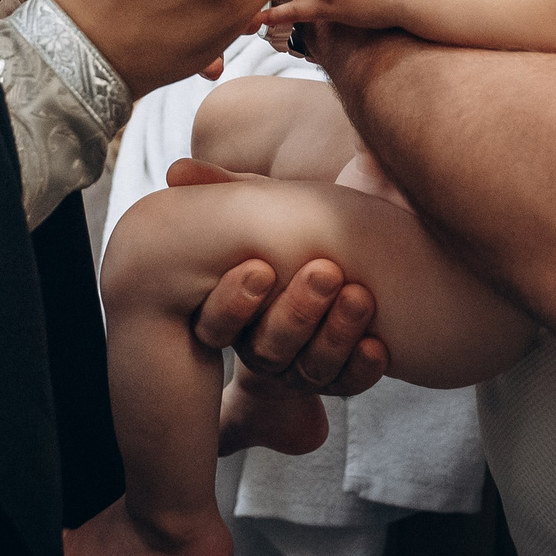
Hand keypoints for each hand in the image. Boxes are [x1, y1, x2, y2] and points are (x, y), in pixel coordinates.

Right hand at [175, 163, 388, 394]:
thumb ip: (226, 191)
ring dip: (335, 334)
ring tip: (359, 296)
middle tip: (325, 271)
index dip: (234, 303)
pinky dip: (363, 367)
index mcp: (229, 313)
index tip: (261, 268)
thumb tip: (177, 172)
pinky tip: (378, 344)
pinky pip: (348, 383)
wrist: (348, 263)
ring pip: (310, 368)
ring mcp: (301, 367)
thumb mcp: (260, 211)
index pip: (215, 324)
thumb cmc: (292, 232)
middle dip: (297, 312)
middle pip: (268, 348)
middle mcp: (261, 345)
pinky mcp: (342, 377)